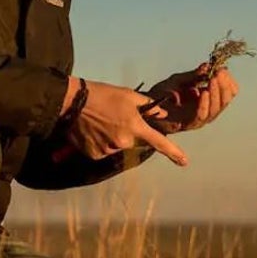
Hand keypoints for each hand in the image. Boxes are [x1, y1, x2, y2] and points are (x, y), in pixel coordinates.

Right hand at [64, 80, 188, 166]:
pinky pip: (103, 150)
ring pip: (117, 146)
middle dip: (128, 132)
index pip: (158, 142)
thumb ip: (148, 106)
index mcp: (134, 126)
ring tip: (99, 122)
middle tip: (113, 117)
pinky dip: (99, 143)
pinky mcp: (94, 154)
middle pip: (133, 142)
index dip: (173, 152)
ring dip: (113, 137)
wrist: (72, 102)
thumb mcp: (128, 95)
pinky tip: (91, 130)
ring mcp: (108, 149)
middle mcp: (123, 142)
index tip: (185, 162)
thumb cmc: (102, 94)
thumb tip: (163, 114)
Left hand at [145, 63, 239, 133]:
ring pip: (215, 109)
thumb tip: (208, 65)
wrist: (144, 107)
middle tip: (219, 73)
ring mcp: (199, 119)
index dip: (228, 81)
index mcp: (208, 100)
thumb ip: (194, 75)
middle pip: (224, 101)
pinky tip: (204, 93)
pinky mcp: (188, 124)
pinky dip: (204, 104)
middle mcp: (207, 110)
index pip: (228, 93)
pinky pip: (200, 116)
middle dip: (224, 86)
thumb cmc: (162, 94)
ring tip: (213, 80)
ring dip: (216, 94)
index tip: (222, 69)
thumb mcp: (179, 80)